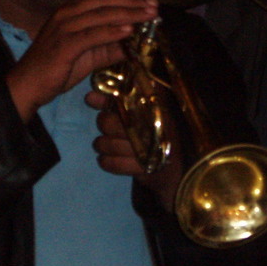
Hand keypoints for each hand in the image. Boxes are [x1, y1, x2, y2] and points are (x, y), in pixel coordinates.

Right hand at [6, 0, 157, 121]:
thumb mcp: (88, 56)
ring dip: (128, 13)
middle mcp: (67, 14)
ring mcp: (64, 27)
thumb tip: (132, 44)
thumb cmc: (56, 69)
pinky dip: (112, 31)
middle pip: (104, 0)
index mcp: (71, 12)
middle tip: (154, 4)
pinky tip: (129, 31)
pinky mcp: (64, 44)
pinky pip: (92, 34)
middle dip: (132, 1)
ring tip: (148, 14)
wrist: (27, 86)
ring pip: (101, 15)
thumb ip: (108, 48)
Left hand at [86, 89, 182, 210]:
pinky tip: (104, 159)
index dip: (106, 101)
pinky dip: (106, 162)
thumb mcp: (139, 113)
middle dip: (104, 125)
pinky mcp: (147, 169)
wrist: (176, 168)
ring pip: (112, 145)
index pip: (127, 100)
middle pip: (114, 124)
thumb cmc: (153, 134)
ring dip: (101, 145)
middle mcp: (155, 127)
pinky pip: (116, 165)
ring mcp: (152, 149)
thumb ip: (114, 103)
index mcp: (156, 108)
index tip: (90, 100)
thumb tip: (90, 96)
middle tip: (105, 128)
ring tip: (102, 144)